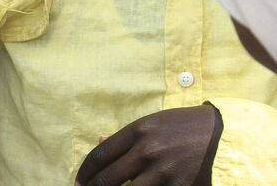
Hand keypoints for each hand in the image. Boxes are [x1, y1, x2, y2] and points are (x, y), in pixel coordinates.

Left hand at [75, 105, 221, 185]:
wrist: (224, 135)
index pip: (99, 156)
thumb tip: (99, 141)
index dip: (85, 173)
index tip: (79, 181)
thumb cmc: (182, 127)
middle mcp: (148, 152)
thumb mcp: (152, 123)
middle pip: (107, 180)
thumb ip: (125, 136)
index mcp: (138, 132)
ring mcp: (164, 173)